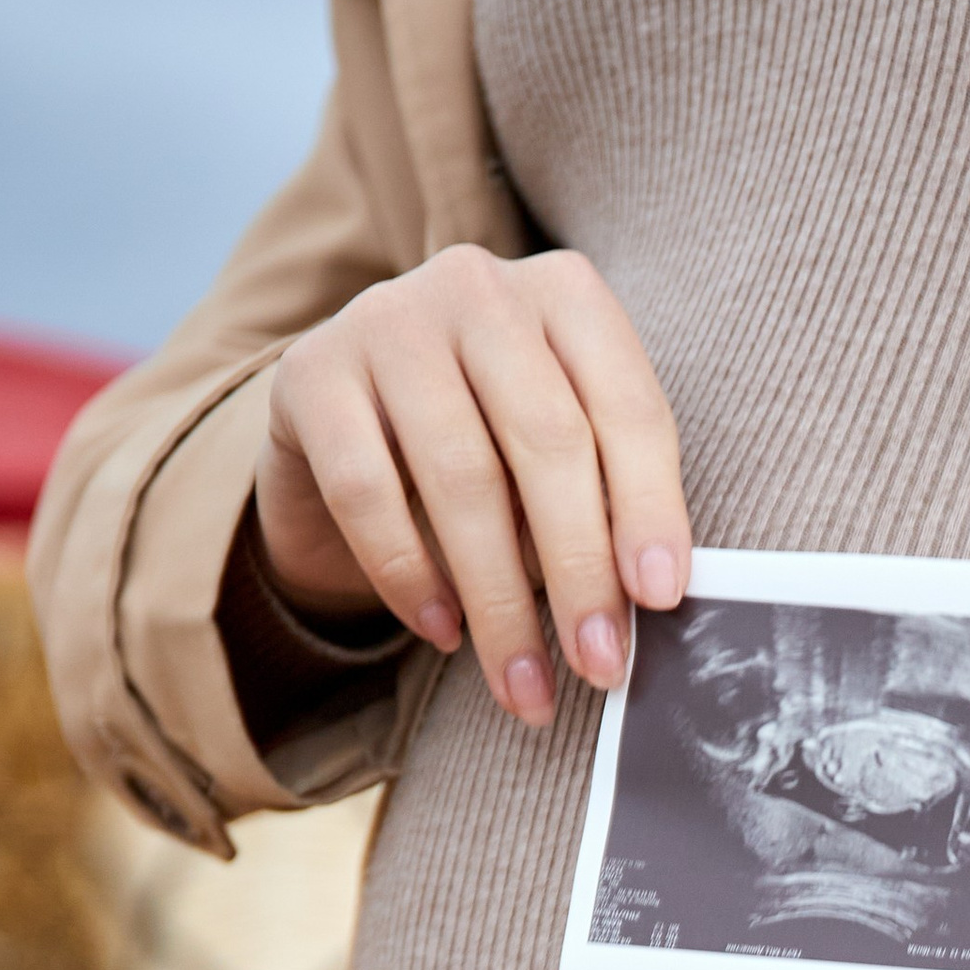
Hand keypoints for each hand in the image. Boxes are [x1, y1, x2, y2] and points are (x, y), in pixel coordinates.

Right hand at [251, 246, 689, 722]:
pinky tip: (442, 630)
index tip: (660, 600)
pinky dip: (409, 575)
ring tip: (525, 682)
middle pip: (547, 441)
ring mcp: (386, 319)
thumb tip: (643, 601)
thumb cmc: (484, 447)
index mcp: (566, 293)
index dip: (650, 508)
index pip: (627, 406)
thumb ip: (604, 503)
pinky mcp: (309, 372)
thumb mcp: (556, 459)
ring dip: (500, 599)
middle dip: (579, 570)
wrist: (344, 429)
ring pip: (461, 475)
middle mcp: (478, 286)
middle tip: (598, 665)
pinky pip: (365, 490)